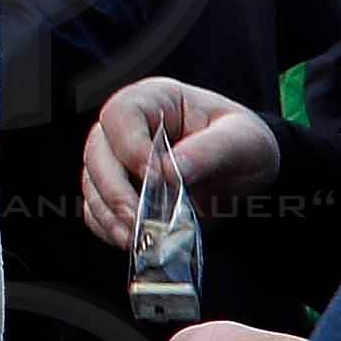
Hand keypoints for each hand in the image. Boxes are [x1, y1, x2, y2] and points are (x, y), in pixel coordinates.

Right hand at [80, 77, 276, 246]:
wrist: (248, 175)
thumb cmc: (245, 145)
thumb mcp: (242, 141)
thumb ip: (209, 151)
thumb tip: (170, 172)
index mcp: (153, 101)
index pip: (121, 114)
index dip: (131, 146)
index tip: (156, 178)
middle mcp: (125, 129)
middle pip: (97, 154)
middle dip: (116, 191)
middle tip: (142, 217)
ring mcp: (115, 162)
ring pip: (92, 186)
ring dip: (112, 215)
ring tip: (141, 236)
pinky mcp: (114, 193)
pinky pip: (96, 211)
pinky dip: (110, 229)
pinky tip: (136, 239)